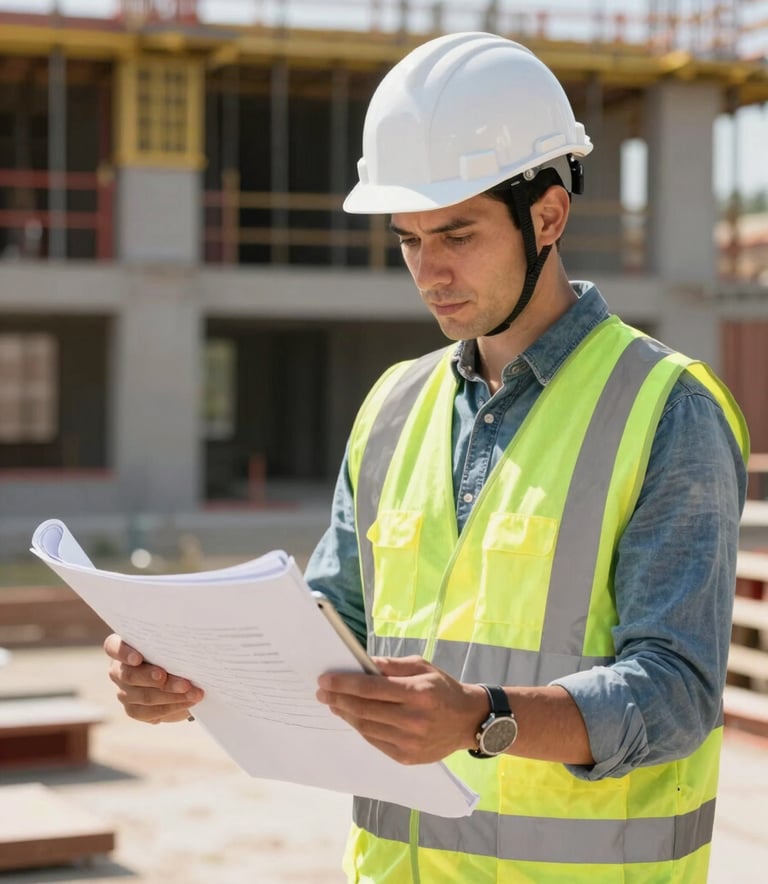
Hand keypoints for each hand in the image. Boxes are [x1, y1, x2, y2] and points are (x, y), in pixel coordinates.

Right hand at [103, 633, 203, 723]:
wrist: (177, 675)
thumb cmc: (172, 650)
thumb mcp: (171, 644)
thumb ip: (171, 643)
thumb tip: (188, 647)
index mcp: (122, 647)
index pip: (113, 647)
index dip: (124, 653)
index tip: (138, 658)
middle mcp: (118, 670)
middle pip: (130, 675)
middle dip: (156, 679)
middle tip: (181, 682)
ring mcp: (124, 691)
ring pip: (144, 696)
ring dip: (172, 695)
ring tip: (194, 693)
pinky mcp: (133, 709)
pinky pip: (150, 712)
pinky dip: (172, 707)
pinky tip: (188, 703)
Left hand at [316, 655, 486, 763]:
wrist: (468, 721)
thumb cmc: (443, 688)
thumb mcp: (421, 666)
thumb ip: (391, 665)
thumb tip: (362, 664)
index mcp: (417, 693)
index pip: (371, 688)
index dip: (344, 683)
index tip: (325, 679)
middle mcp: (413, 720)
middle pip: (364, 710)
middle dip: (338, 698)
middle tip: (322, 691)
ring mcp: (410, 742)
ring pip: (366, 727)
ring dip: (345, 714)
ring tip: (334, 703)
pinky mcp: (407, 757)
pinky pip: (375, 741)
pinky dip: (361, 728)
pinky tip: (353, 717)